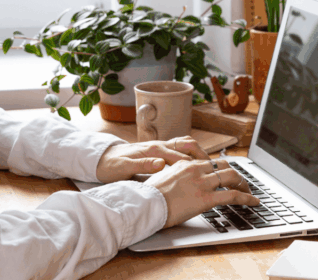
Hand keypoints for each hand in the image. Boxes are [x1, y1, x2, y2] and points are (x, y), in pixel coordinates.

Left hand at [95, 136, 209, 183]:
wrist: (101, 159)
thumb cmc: (110, 165)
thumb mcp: (122, 168)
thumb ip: (142, 165)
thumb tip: (161, 164)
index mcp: (152, 150)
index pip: (179, 155)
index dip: (195, 164)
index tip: (208, 173)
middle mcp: (158, 145)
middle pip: (188, 145)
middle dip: (203, 155)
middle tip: (216, 168)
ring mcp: (159, 147)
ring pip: (186, 145)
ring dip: (199, 153)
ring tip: (212, 166)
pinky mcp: (158, 151)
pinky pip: (180, 149)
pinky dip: (191, 155)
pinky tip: (197, 166)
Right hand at [144, 158, 259, 227]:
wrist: (145, 204)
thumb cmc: (149, 196)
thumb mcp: (162, 180)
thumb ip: (175, 178)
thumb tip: (179, 184)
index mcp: (185, 164)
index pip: (210, 162)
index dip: (221, 169)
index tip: (226, 175)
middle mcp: (196, 169)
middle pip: (224, 166)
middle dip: (235, 174)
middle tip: (241, 183)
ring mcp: (202, 183)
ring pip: (231, 177)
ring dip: (243, 184)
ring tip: (249, 192)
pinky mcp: (206, 198)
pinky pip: (232, 195)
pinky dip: (246, 198)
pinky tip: (253, 202)